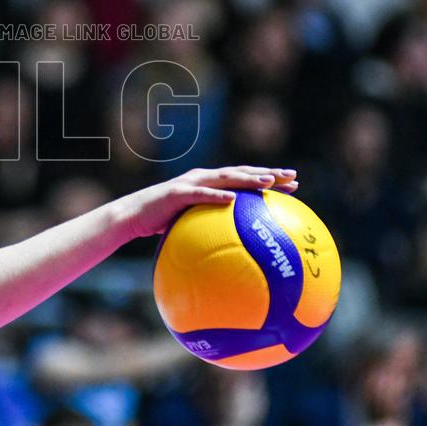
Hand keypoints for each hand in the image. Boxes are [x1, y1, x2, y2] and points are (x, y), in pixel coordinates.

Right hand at [116, 166, 297, 237]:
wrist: (132, 217)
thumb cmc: (162, 224)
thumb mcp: (192, 228)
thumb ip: (213, 232)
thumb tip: (237, 254)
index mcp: (210, 184)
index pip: (244, 179)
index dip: (269, 179)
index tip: (294, 184)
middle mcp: (203, 179)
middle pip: (241, 173)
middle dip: (267, 173)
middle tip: (293, 177)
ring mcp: (190, 184)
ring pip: (224, 177)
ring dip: (246, 178)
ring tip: (267, 182)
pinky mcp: (176, 193)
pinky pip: (200, 194)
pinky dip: (216, 195)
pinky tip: (233, 199)